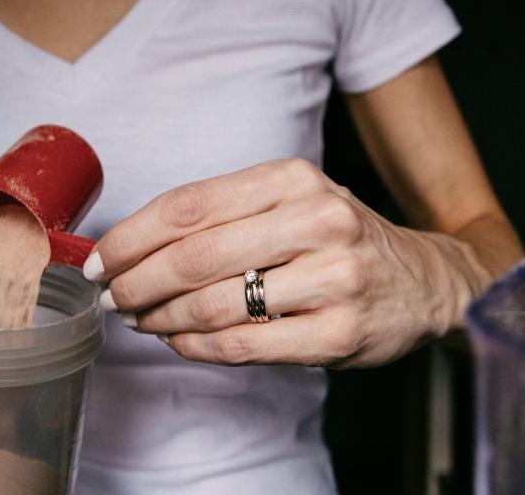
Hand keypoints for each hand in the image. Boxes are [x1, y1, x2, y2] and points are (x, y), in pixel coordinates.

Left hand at [84, 159, 490, 367]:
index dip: (130, 236)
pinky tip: (180, 341)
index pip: (188, 205)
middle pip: (193, 256)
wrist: (424, 281)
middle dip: (136, 282)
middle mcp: (318, 219)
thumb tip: (131, 245)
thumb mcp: (290, 201)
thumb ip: (222, 214)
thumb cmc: (338, 238)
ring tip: (140, 321)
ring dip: (161, 319)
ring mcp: (334, 277)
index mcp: (294, 177)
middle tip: (111, 298)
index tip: (100, 259)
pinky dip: (198, 348)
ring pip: (215, 304)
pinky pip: (245, 345)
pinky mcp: (339, 333)